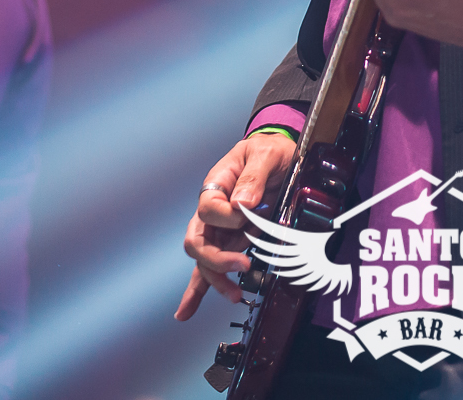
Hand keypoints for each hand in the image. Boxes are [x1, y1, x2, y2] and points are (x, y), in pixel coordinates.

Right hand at [174, 132, 295, 319]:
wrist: (277, 154)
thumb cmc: (268, 151)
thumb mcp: (265, 155)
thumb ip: (254, 177)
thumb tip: (242, 204)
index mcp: (216, 185)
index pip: (209, 209)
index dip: (228, 217)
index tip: (249, 215)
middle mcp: (212, 210)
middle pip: (198, 241)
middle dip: (218, 259)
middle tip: (243, 266)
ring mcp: (219, 228)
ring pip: (204, 260)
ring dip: (215, 280)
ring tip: (234, 295)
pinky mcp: (230, 240)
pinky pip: (208, 267)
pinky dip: (196, 290)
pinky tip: (185, 311)